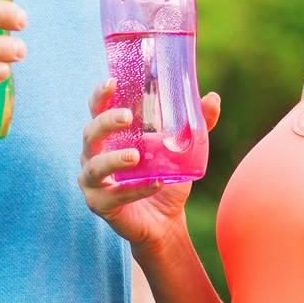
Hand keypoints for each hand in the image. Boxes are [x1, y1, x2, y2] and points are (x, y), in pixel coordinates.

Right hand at [79, 81, 221, 255]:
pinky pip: (114, 196)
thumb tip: (213, 98)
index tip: (112, 82)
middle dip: (106, 122)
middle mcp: (94, 155)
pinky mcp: (100, 205)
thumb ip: (196, 125)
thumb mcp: (182, 148)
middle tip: (127, 117)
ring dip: (113, 159)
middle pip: (90, 133)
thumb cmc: (164, 176)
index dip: (100, 95)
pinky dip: (135, 189)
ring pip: (94, 167)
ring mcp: (93, 182)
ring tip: (135, 157)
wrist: (165, 220)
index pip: (97, 110)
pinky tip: (156, 184)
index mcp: (110, 136)